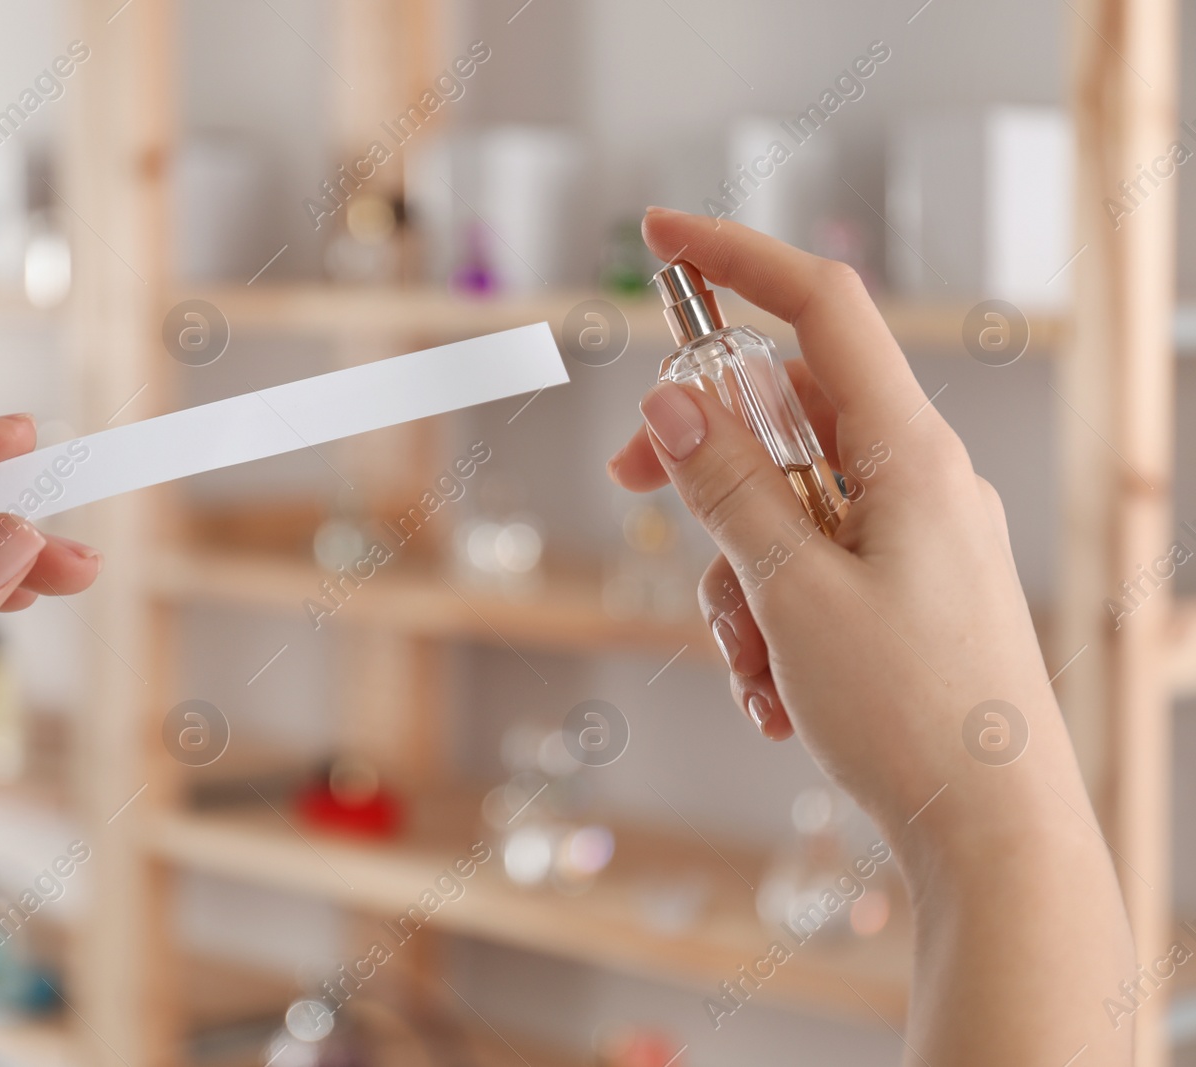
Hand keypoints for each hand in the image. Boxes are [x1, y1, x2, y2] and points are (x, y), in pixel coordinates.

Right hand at [609, 210, 1131, 1064]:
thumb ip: (727, 485)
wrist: (991, 836)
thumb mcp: (791, 591)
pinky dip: (769, 620)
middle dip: (704, 469)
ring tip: (753, 667)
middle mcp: (915, 480)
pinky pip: (807, 569)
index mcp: (905, 453)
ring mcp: (913, 538)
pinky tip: (777, 696)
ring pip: (782, 508)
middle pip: (781, 416)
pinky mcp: (903, 593)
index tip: (659, 238)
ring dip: (735, 579)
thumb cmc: (915, 714)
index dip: (736, 260)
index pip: (820, 308)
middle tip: (638, 500)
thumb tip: (672, 401)